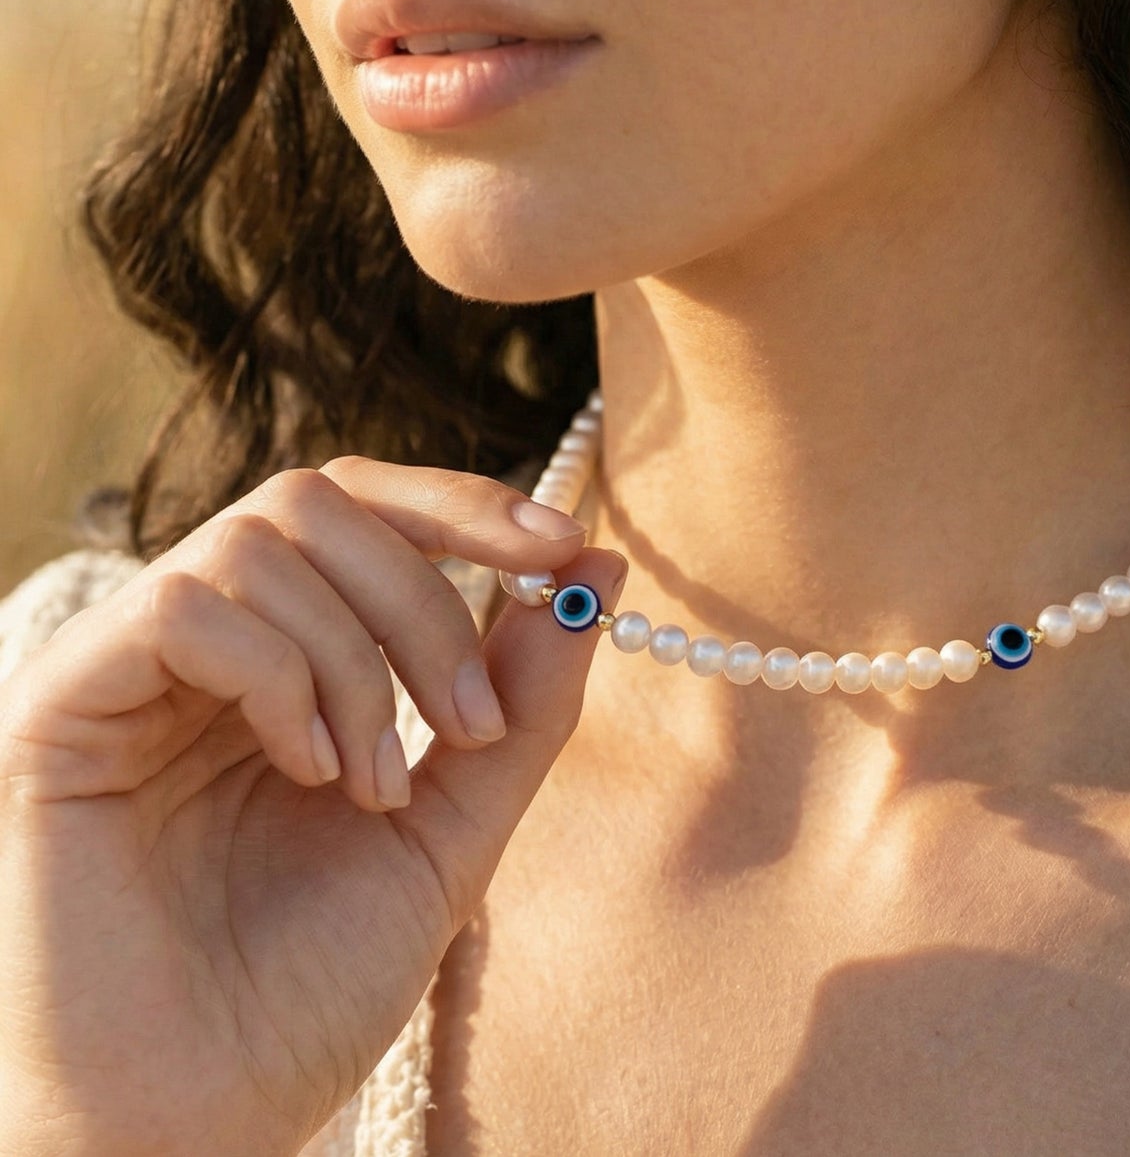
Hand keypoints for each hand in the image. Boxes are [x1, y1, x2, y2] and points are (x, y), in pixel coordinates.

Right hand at [0, 458, 626, 1156]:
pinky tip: (303, 767)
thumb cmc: (312, 985)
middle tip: (469, 727)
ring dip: (359, 660)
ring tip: (373, 787)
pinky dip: (279, 673)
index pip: (365, 511)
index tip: (561, 541)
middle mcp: (207, 646)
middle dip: (425, 597)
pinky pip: (186, 604)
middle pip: (321, 502)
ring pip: (263, 540)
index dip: (463, 505)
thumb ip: (523, 699)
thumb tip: (600, 568)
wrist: (195, 1121)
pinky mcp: (61, 704)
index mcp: (289, 660)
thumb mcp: (456, 825)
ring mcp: (129, 668)